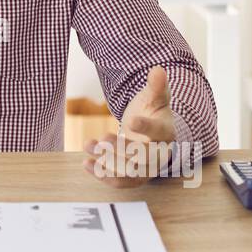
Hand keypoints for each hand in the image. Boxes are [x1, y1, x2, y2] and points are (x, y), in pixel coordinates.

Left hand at [82, 66, 176, 187]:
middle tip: (102, 138)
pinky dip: (104, 176)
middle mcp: (159, 153)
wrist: (152, 131)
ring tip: (88, 145)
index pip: (158, 131)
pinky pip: (122, 182)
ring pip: (131, 172)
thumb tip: (158, 69)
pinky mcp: (135, 176)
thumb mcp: (155, 97)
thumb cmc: (153, 111)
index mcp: (166, 131)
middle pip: (144, 157)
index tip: (131, 121)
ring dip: (108, 162)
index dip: (145, 127)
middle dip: (122, 149)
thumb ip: (156, 86)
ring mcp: (148, 167)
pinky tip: (86, 164)